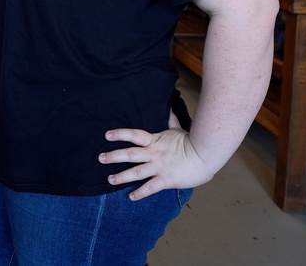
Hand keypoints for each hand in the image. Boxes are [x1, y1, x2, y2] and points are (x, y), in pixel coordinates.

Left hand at [98, 111, 214, 199]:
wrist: (205, 154)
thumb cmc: (193, 141)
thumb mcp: (178, 129)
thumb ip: (171, 121)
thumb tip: (168, 108)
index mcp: (155, 140)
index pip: (133, 134)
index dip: (119, 134)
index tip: (107, 135)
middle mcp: (153, 153)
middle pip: (129, 154)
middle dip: (113, 156)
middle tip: (100, 158)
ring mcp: (158, 167)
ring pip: (136, 172)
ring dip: (121, 176)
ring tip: (110, 179)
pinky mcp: (166, 180)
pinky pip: (150, 187)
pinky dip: (140, 193)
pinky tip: (131, 197)